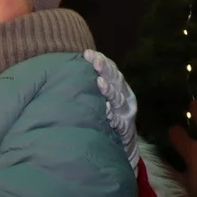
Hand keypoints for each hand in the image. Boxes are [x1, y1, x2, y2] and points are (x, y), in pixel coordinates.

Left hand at [84, 50, 137, 167]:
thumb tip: (70, 67)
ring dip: (109, 91)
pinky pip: (119, 121)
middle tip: (94, 62)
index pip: (111, 69)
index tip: (87, 53)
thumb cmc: (106, 115)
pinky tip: (106, 111)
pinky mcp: (126, 128)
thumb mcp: (102, 97)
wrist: (122, 144)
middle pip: (116, 80)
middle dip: (106, 69)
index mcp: (119, 86)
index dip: (101, 60)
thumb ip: (92, 84)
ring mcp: (127, 113)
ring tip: (100, 83)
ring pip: (119, 99)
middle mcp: (126, 96)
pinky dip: (113, 116)